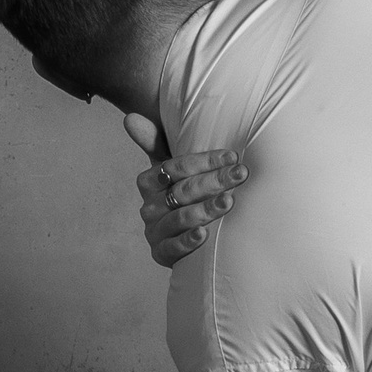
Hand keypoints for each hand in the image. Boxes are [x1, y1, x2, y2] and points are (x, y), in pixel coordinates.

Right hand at [123, 112, 246, 268]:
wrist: (180, 236)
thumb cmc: (181, 194)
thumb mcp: (170, 169)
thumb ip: (154, 142)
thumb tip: (130, 116)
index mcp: (148, 182)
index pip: (174, 167)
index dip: (203, 161)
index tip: (231, 155)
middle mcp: (148, 206)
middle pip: (181, 191)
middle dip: (214, 181)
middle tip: (240, 174)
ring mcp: (154, 232)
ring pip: (180, 218)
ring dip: (205, 209)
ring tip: (229, 201)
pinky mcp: (161, 254)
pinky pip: (173, 248)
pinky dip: (188, 241)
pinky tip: (205, 234)